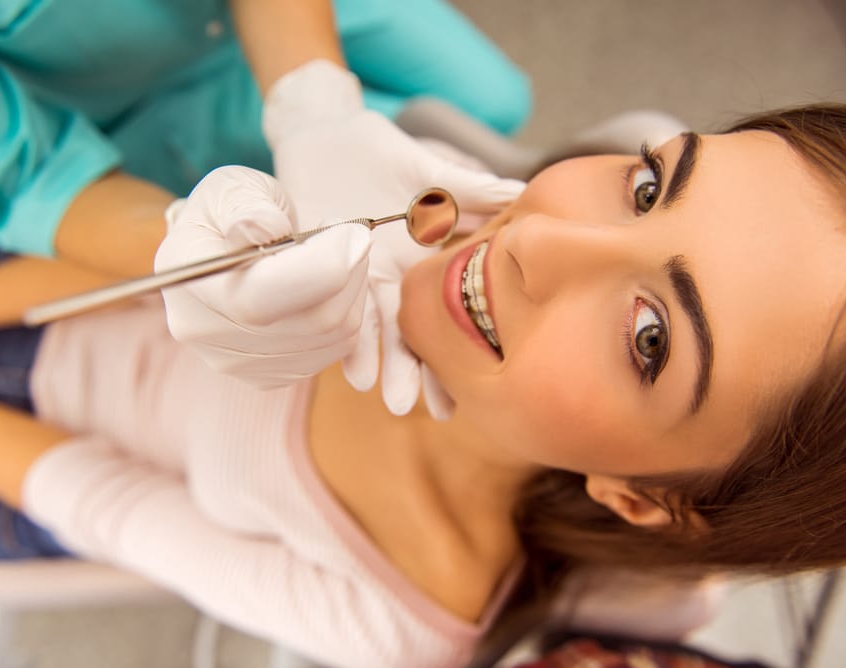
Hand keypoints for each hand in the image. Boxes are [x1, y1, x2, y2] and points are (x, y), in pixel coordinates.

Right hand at [156, 166, 371, 388]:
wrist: (224, 248)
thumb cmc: (232, 211)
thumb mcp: (233, 188)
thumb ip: (246, 205)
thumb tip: (266, 229)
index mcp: (186, 278)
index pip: (259, 297)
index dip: (321, 267)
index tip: (352, 231)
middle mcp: (203, 331)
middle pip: (310, 321)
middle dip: (350, 271)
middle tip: (353, 234)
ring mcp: (236, 362)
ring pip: (333, 336)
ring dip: (355, 288)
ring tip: (339, 252)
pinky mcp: (269, 375)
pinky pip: (337, 349)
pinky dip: (349, 311)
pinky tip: (332, 284)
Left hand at [263, 60, 524, 416]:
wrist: (325, 132)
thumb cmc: (381, 153)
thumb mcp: (434, 174)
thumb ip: (476, 191)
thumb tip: (527, 194)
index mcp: (420, 264)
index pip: (443, 317)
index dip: (457, 355)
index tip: (474, 394)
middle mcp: (388, 280)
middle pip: (407, 335)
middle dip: (416, 374)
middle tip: (428, 410)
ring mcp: (353, 275)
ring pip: (371, 329)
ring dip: (380, 365)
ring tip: (388, 399)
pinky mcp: (318, 263)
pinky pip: (332, 304)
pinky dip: (344, 337)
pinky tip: (354, 370)